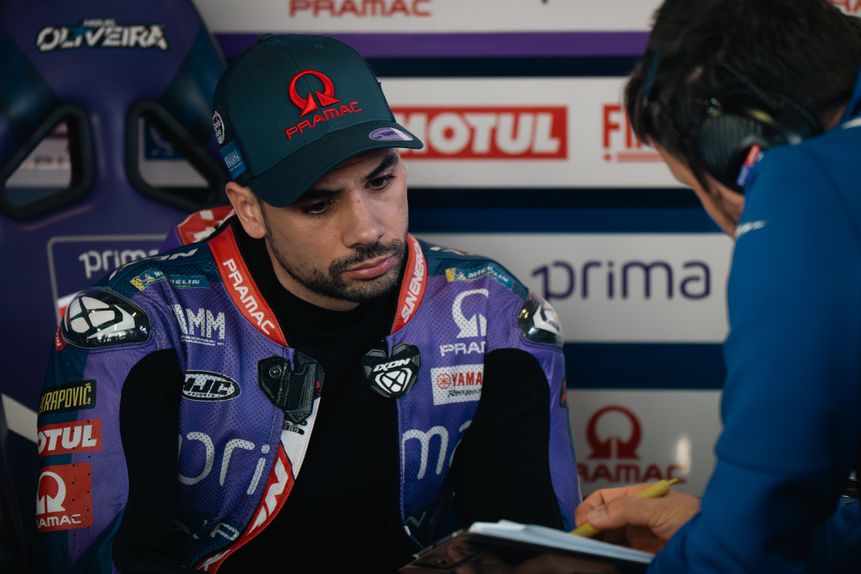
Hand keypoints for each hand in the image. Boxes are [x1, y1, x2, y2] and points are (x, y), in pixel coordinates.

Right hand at [574, 483, 699, 551]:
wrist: (719, 545)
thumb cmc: (697, 520)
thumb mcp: (660, 510)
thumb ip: (626, 509)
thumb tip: (594, 515)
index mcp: (637, 496)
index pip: (603, 498)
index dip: (588, 509)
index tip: (580, 526)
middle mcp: (635, 514)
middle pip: (602, 519)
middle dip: (589, 528)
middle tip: (581, 542)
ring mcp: (639, 535)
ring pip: (608, 538)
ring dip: (598, 543)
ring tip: (590, 550)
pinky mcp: (643, 554)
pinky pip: (619, 553)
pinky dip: (610, 555)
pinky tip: (605, 557)